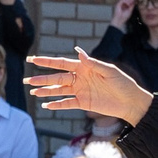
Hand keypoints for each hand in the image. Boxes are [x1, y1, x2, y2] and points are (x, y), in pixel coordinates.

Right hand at [27, 48, 152, 126]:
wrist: (131, 102)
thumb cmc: (123, 83)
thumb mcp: (110, 71)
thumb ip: (93, 63)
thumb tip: (78, 51)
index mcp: (85, 68)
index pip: (62, 64)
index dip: (47, 62)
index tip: (33, 60)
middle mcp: (80, 78)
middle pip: (56, 78)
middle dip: (41, 79)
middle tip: (27, 80)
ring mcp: (80, 91)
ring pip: (58, 90)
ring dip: (46, 91)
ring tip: (32, 92)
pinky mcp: (83, 103)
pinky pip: (66, 104)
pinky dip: (56, 105)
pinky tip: (46, 105)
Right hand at [108, 0, 135, 29]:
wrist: (119, 20)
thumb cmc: (124, 17)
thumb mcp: (130, 10)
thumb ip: (132, 5)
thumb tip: (135, 1)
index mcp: (124, 5)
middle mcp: (121, 4)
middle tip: (134, 0)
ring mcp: (119, 3)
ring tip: (132, 2)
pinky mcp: (117, 4)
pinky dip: (126, 1)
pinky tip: (128, 4)